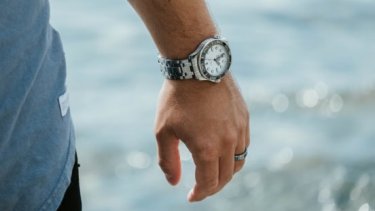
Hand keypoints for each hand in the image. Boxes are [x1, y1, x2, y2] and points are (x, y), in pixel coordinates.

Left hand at [154, 73, 249, 201]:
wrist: (196, 65)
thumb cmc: (176, 97)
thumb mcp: (163, 130)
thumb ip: (168, 160)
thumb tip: (174, 182)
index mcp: (207, 148)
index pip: (208, 183)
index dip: (199, 194)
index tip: (191, 196)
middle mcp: (228, 141)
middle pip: (226, 176)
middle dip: (213, 187)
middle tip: (202, 188)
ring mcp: (240, 129)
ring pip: (239, 162)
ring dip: (227, 173)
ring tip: (214, 172)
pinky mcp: (244, 117)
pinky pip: (244, 144)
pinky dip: (235, 155)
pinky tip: (224, 151)